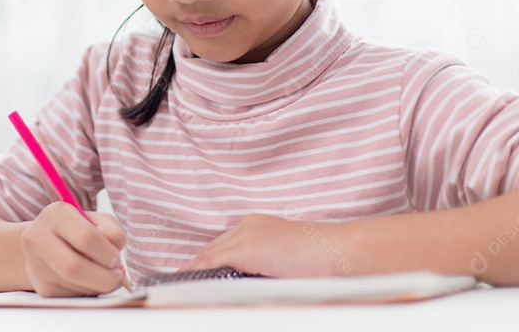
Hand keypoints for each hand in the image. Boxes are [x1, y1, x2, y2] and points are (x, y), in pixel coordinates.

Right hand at [20, 202, 127, 295]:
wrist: (43, 244)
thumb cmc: (76, 230)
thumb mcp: (96, 220)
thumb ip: (111, 230)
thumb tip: (115, 250)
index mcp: (55, 214)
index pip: (86, 237)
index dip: (107, 253)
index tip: (117, 259)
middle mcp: (38, 237)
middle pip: (74, 267)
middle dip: (103, 277)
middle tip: (117, 277)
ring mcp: (36, 264)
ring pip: (74, 286)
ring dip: (98, 286)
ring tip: (102, 275)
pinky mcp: (41, 287)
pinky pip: (72, 296)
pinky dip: (88, 292)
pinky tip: (87, 280)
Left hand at [179, 214, 354, 277]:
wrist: (343, 253)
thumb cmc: (324, 264)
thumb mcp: (284, 266)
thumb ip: (262, 273)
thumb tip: (240, 291)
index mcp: (258, 228)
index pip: (222, 248)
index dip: (204, 265)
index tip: (191, 279)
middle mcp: (249, 226)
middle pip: (210, 251)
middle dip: (193, 270)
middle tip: (176, 287)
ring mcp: (247, 234)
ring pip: (209, 257)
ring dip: (192, 275)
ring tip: (175, 293)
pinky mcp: (248, 246)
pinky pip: (214, 263)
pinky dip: (200, 277)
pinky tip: (189, 289)